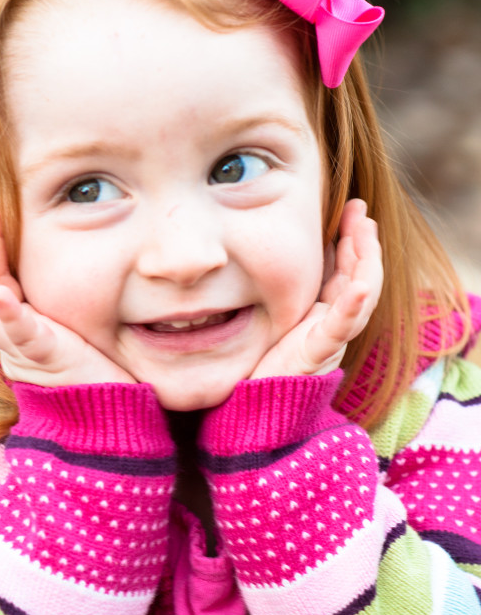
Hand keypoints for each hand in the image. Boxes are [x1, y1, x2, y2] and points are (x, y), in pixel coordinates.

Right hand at [0, 198, 135, 386]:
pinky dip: (6, 313)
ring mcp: (24, 352)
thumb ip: (59, 298)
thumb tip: (68, 252)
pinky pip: (20, 335)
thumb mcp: (72, 323)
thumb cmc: (97, 368)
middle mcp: (11, 341)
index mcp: (17, 328)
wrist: (111, 415)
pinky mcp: (45, 360)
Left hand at [251, 199, 382, 378]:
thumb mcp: (274, 313)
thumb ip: (284, 288)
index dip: (354, 240)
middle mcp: (332, 325)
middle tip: (361, 210)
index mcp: (323, 315)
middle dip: (364, 242)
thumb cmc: (258, 360)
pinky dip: (353, 306)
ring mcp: (329, 339)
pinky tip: (360, 285)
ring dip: (366, 261)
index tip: (353, 210)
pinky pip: (340, 328)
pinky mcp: (317, 354)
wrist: (249, 405)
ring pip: (360, 296)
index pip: (348, 271)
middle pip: (361, 277)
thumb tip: (277, 248)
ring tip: (365, 230)